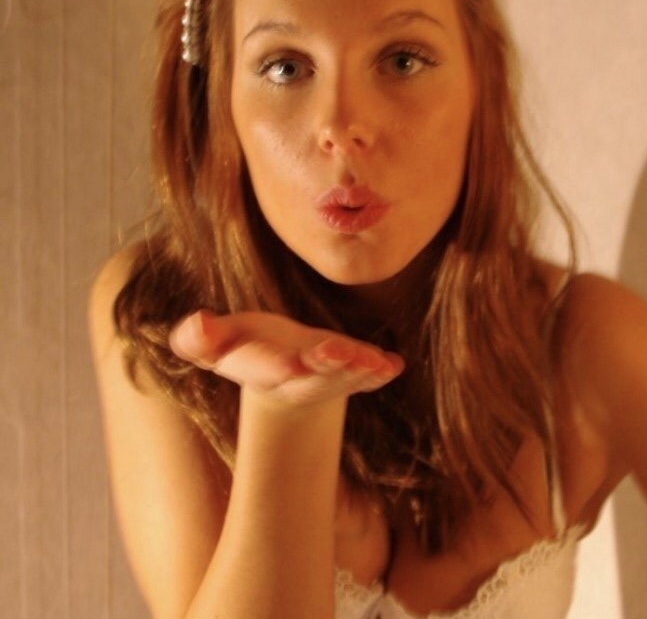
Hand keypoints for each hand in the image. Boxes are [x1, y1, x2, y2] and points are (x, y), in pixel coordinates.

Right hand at [169, 310, 403, 405]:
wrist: (281, 368)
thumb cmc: (245, 346)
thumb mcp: (218, 342)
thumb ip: (199, 339)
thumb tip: (194, 325)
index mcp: (264, 369)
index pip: (268, 370)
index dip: (276, 367)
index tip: (288, 364)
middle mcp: (299, 378)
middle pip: (314, 376)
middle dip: (327, 365)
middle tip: (338, 352)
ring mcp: (328, 376)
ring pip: (345, 378)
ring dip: (360, 371)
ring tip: (377, 363)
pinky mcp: (350, 370)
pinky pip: (367, 375)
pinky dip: (379, 372)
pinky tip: (394, 364)